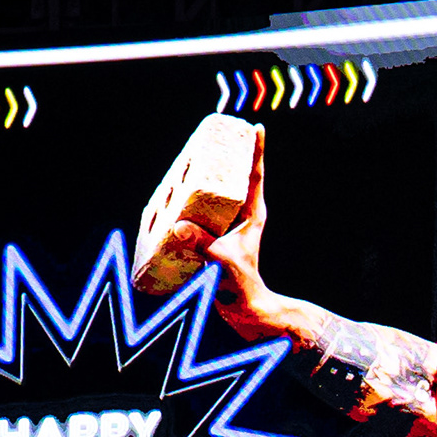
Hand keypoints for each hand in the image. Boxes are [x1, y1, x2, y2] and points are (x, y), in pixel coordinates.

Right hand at [149, 144, 280, 338]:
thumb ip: (201, 243)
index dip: (257, 150)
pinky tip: (178, 193)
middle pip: (238, 176)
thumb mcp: (220, 261)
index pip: (255, 175)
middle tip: (220, 133)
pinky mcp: (217, 235)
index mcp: (253, 214)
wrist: (244, 308)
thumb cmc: (239, 285)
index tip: (258, 127)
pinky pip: (206, 210)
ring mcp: (231, 224)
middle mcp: (244, 215)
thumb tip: (178, 226)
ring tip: (196, 156)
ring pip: (222, 192)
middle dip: (230, 154)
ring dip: (211, 175)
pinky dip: (194, 199)